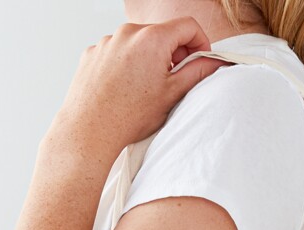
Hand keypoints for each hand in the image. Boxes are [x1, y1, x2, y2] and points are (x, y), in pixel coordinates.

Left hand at [44, 17, 225, 166]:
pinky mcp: (93, 52)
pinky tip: (125, 89)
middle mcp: (128, 32)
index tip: (201, 60)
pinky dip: (126, 65)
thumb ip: (197, 72)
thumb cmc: (129, 116)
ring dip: (149, 60)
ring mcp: (108, 41)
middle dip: (173, 53)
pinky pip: (118, 52)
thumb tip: (213, 62)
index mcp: (153, 38)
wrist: (91, 130)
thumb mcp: (172, 94)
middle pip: (162, 34)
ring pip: (139, 44)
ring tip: (145, 90)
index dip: (200, 42)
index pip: (187, 26)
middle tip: (174, 81)